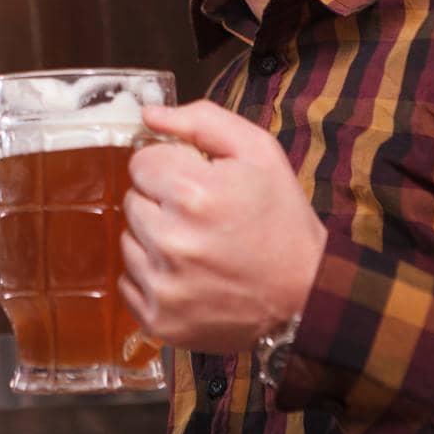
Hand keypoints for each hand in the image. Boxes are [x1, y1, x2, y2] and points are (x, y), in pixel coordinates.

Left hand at [121, 100, 327, 352]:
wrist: (305, 293)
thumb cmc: (280, 217)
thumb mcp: (258, 151)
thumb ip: (201, 121)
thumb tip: (149, 114)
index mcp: (192, 193)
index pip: (140, 162)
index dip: (169, 167)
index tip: (194, 181)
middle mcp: (170, 241)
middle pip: (131, 200)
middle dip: (161, 201)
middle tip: (200, 215)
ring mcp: (162, 286)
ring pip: (127, 241)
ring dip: (153, 238)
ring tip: (196, 245)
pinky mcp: (159, 319)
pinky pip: (128, 282)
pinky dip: (151, 276)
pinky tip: (186, 274)